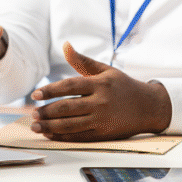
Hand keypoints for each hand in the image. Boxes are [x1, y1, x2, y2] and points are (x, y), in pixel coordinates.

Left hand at [29, 42, 171, 141]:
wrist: (149, 107)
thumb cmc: (123, 86)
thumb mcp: (105, 70)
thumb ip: (82, 61)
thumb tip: (65, 45)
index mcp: (99, 84)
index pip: (69, 87)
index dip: (50, 90)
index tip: (35, 94)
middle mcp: (100, 102)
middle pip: (67, 108)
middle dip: (47, 111)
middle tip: (32, 112)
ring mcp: (102, 120)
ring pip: (71, 125)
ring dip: (50, 126)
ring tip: (36, 126)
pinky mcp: (105, 134)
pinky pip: (80, 136)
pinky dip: (63, 137)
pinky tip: (51, 134)